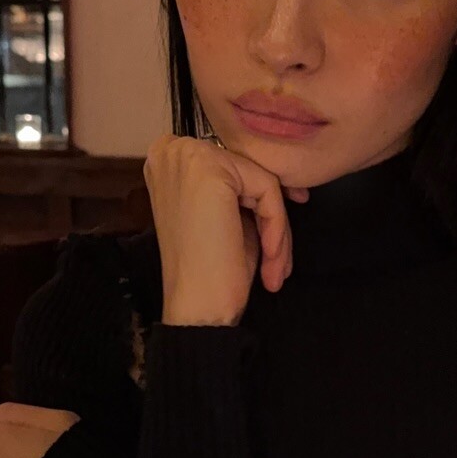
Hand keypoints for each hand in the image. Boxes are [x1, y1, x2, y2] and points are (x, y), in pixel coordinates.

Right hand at [142, 133, 308, 325]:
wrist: (196, 308)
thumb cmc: (209, 269)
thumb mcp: (226, 216)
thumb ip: (242, 187)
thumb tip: (288, 178)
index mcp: (168, 159)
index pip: (233, 167)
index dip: (259, 196)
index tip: (278, 228)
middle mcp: (172, 149)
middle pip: (248, 173)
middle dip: (272, 216)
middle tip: (280, 258)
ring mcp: (188, 155)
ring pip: (262, 181)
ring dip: (277, 229)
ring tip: (275, 268)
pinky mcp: (211, 168)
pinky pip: (268, 189)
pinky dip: (278, 227)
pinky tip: (272, 261)